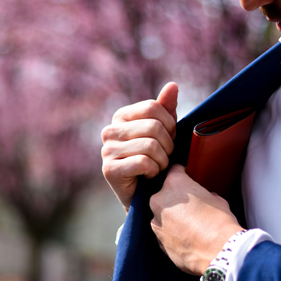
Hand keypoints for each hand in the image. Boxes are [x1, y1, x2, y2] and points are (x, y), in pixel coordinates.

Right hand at [101, 82, 177, 212]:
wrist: (144, 195)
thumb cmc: (154, 159)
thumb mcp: (163, 131)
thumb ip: (166, 108)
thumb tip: (173, 85)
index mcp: (121, 116)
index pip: (153, 107)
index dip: (170, 124)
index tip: (169, 138)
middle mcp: (109, 130)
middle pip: (154, 126)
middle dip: (168, 145)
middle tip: (164, 157)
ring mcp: (107, 150)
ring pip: (151, 146)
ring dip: (162, 161)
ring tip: (157, 167)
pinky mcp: (109, 170)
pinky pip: (144, 163)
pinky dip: (153, 171)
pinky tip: (148, 176)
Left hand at [150, 164, 243, 274]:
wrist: (218, 251)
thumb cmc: (219, 222)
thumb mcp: (216, 199)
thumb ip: (204, 194)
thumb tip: (206, 197)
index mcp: (174, 184)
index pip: (174, 170)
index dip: (183, 174)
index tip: (187, 178)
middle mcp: (160, 199)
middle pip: (164, 193)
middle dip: (175, 198)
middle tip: (190, 206)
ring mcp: (156, 220)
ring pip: (161, 213)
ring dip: (171, 216)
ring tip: (189, 225)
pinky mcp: (157, 239)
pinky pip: (163, 231)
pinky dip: (171, 233)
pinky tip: (186, 237)